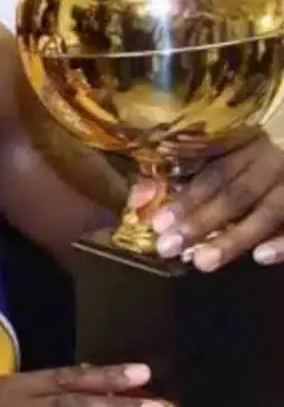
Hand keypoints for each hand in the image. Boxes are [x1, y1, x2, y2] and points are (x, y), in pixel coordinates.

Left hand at [131, 132, 283, 270]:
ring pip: (270, 211)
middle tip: (168, 247)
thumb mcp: (214, 156)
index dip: (186, 199)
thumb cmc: (246, 158)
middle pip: (237, 193)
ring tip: (202, 262)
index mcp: (246, 144)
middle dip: (201, 222)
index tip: (158, 224)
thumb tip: (137, 199)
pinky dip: (283, 243)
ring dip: (235, 238)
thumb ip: (174, 175)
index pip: (214, 173)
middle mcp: (274, 159)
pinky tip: (261, 258)